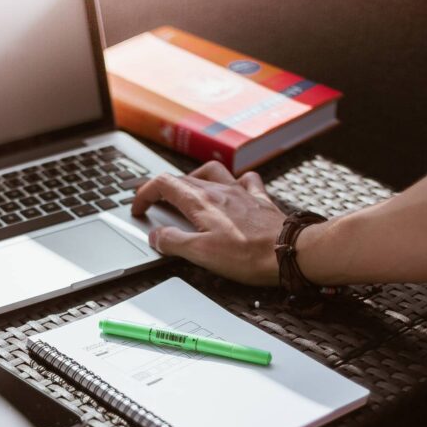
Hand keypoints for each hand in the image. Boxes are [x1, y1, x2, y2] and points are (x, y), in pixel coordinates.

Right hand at [132, 161, 286, 285]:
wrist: (289, 251)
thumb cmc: (248, 254)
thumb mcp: (201, 254)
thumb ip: (173, 242)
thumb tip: (156, 236)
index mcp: (200, 202)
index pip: (163, 184)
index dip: (144, 194)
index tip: (137, 209)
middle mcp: (219, 190)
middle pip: (183, 178)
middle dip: (163, 189)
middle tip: (155, 204)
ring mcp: (240, 192)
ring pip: (211, 172)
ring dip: (195, 178)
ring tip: (188, 192)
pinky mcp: (259, 200)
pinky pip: (244, 180)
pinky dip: (233, 182)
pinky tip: (233, 189)